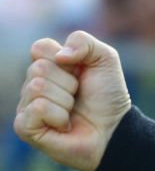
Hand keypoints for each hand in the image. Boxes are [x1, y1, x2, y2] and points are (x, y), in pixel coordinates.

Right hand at [14, 31, 131, 170]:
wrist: (114, 128)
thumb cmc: (107, 94)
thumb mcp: (105, 58)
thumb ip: (83, 42)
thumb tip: (59, 55)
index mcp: (49, 65)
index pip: (40, 47)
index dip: (65, 57)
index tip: (79, 71)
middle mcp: (33, 83)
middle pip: (39, 67)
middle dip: (68, 82)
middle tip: (78, 95)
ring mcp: (26, 105)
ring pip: (37, 87)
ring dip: (65, 100)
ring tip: (72, 111)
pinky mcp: (25, 127)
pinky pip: (38, 108)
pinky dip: (59, 116)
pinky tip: (64, 125)